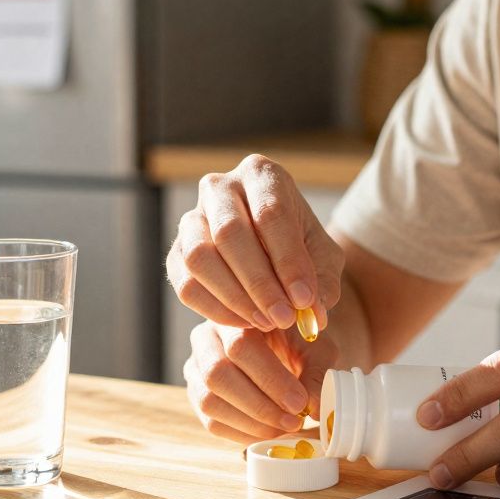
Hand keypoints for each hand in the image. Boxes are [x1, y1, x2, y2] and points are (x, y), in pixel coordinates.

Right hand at [166, 154, 343, 331]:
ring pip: (199, 257)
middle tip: (284, 318)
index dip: (288, 260)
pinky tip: (244, 323)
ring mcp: (191, 218)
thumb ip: (322, 283)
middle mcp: (220, 187)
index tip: (304, 300)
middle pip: (230, 232)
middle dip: (259, 283)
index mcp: (261, 175)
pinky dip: (215, 310)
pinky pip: (186, 284)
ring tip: (266, 322)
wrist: (273, 257)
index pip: (270, 213)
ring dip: (235, 297)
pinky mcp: (176, 252)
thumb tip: (312, 311)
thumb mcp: (323, 260)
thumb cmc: (302, 250)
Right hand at [184, 320, 338, 443]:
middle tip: (294, 420)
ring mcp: (195, 368)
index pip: (240, 346)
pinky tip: (270, 430)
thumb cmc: (298, 342)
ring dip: (252, 423)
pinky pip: (212, 422)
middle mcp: (205, 338)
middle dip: (259, 405)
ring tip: (285, 427)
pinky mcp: (196, 395)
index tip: (300, 402)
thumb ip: (316, 374)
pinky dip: (243, 433)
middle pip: (217, 375)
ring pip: (209, 401)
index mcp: (234, 315)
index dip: (270, 379)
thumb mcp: (315, 349)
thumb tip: (314, 408)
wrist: (282, 346)